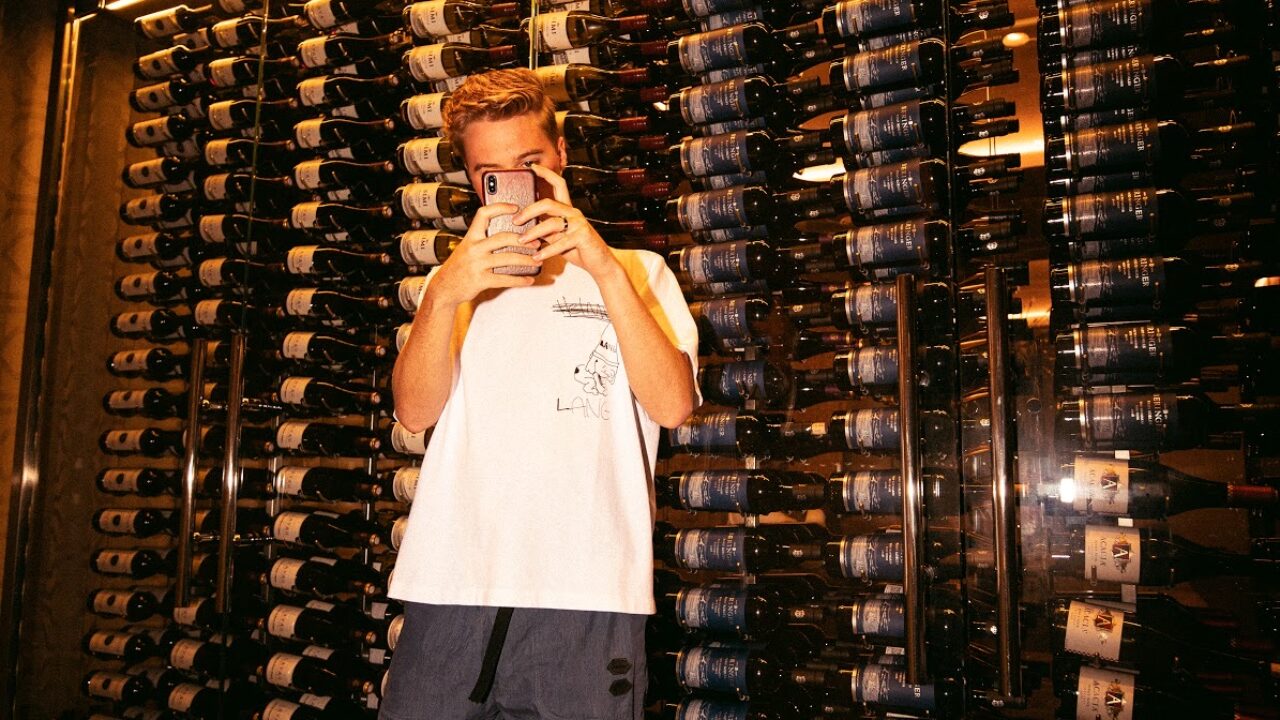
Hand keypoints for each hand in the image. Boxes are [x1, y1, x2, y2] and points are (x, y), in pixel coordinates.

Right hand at [422, 202, 542, 307]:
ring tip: (537, 260)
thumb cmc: (459, 267)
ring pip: (508, 258)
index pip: (484, 214)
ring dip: (526, 260)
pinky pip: (505, 279)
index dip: (500, 208)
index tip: (515, 208)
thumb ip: (482, 240)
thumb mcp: (466, 248)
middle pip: (503, 237)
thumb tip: (507, 236)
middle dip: (523, 240)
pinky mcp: (481, 280)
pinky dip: (520, 280)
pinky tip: (529, 279)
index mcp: (471, 237)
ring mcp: (477, 264)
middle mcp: (474, 248)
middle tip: (536, 242)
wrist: (444, 288)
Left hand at [517, 164, 620, 279]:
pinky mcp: (582, 237)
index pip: (558, 184)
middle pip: (548, 203)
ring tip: (522, 241)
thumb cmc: (578, 249)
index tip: (532, 167)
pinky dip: (546, 251)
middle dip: (529, 211)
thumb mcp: (557, 238)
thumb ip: (544, 231)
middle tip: (516, 221)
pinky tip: (537, 257)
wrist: (600, 262)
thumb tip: (523, 229)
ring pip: (552, 223)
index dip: (546, 173)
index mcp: (568, 209)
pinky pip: (561, 242)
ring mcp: (579, 224)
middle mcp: (574, 213)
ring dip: (534, 232)